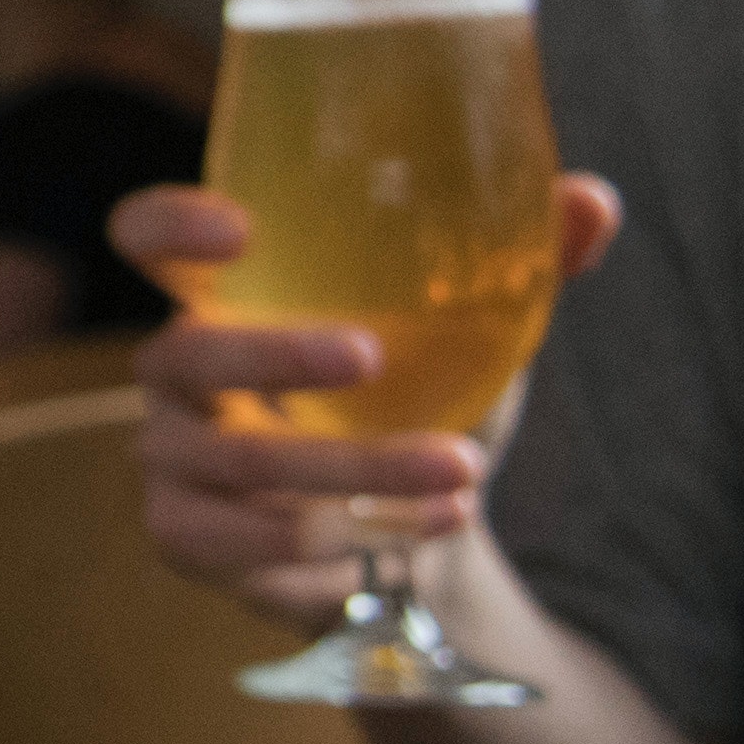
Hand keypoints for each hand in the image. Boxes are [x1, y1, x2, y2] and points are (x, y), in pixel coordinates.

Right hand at [119, 178, 621, 629]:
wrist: (407, 542)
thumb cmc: (419, 405)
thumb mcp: (469, 334)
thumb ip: (521, 263)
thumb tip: (597, 201)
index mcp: (223, 297)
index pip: (147, 239)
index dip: (171, 227)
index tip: (243, 227)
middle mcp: (178, 372)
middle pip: (182, 353)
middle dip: (273, 354)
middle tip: (371, 355)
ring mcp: (173, 458)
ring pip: (239, 460)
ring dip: (354, 466)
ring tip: (463, 470)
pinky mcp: (186, 535)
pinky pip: (251, 539)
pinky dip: (350, 533)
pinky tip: (432, 525)